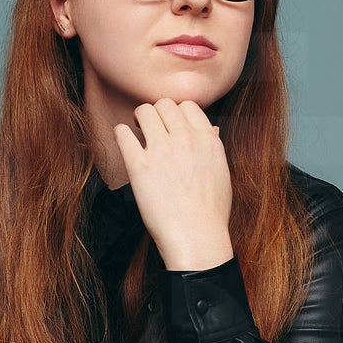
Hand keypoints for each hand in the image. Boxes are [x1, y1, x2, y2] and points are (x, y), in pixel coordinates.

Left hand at [111, 99, 232, 269]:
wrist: (197, 237)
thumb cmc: (211, 212)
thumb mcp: (222, 173)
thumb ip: (213, 147)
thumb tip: (210, 130)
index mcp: (206, 139)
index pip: (187, 105)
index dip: (176, 113)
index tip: (170, 125)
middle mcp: (185, 139)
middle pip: (164, 104)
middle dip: (156, 113)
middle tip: (149, 127)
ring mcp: (161, 151)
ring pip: (144, 111)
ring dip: (138, 118)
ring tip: (136, 131)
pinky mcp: (139, 166)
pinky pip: (123, 134)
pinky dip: (121, 133)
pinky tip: (124, 140)